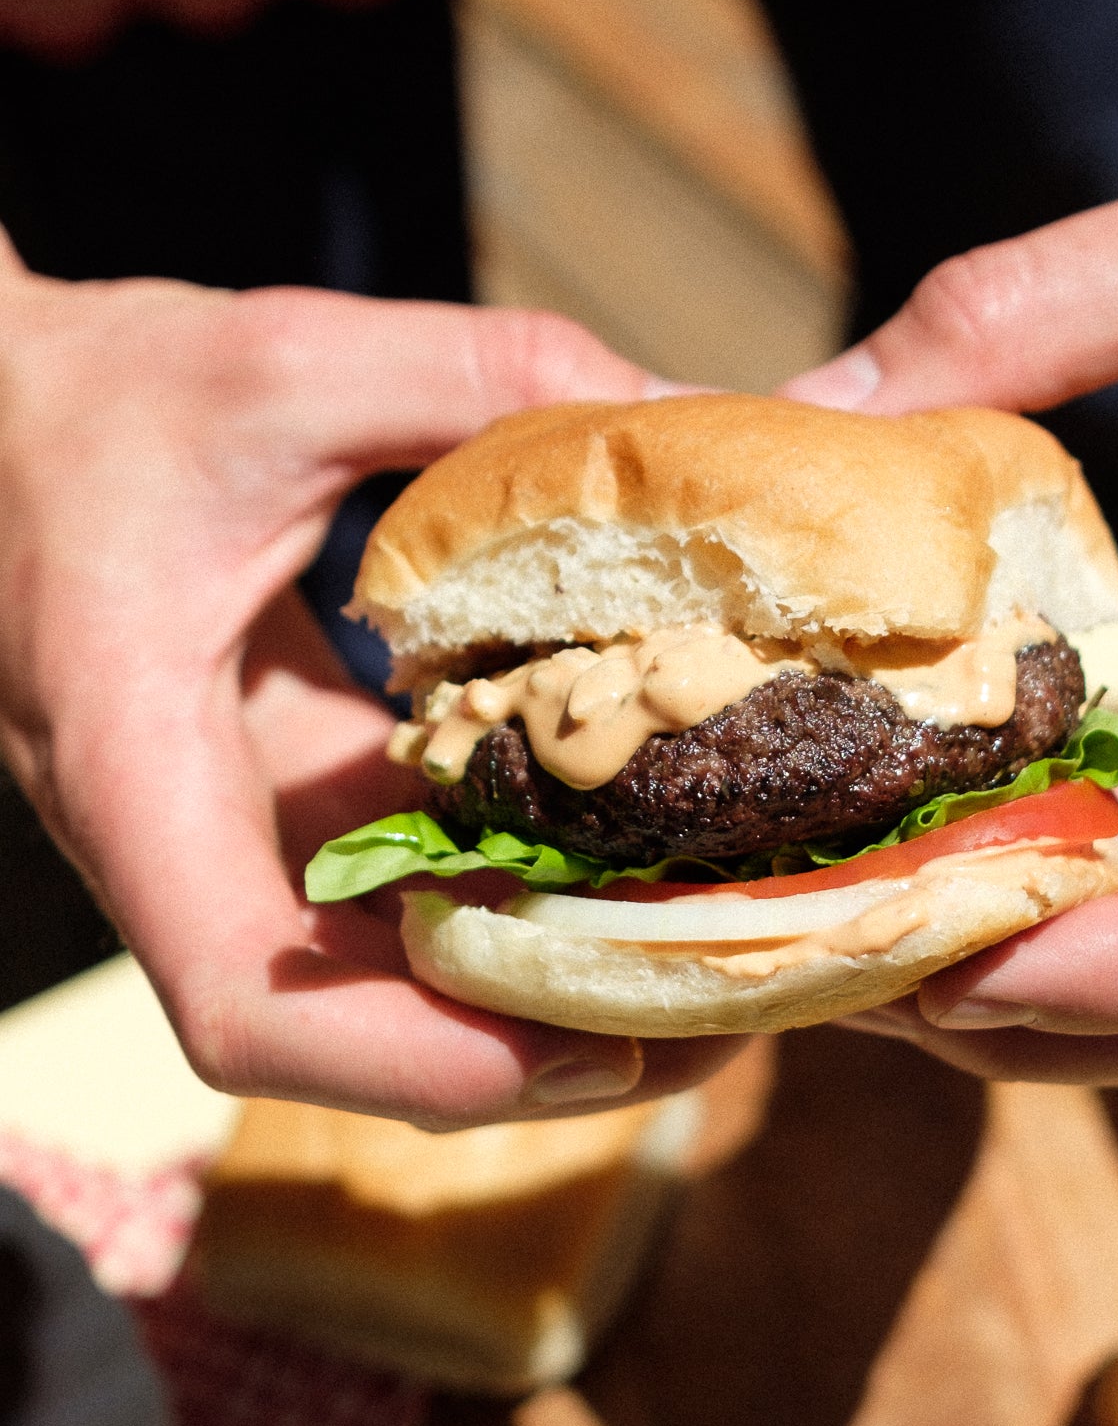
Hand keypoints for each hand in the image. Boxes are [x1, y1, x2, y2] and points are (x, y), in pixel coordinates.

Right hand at [0, 246, 744, 1122]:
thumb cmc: (92, 394)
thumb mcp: (283, 362)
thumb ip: (477, 375)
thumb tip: (678, 403)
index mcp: (140, 769)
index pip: (251, 1003)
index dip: (422, 1063)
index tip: (594, 1054)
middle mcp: (180, 837)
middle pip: (347, 1025)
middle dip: (527, 1047)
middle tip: (716, 1014)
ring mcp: (231, 827)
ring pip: (381, 968)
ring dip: (534, 977)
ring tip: (703, 942)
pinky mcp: (276, 792)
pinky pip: (394, 880)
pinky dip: (508, 881)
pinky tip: (629, 841)